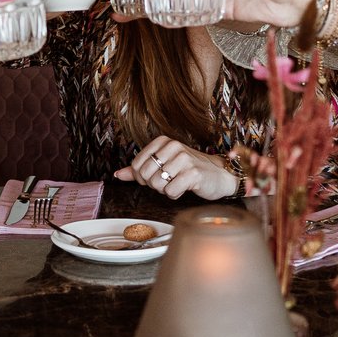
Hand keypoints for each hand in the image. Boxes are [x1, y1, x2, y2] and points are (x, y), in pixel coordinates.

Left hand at [116, 136, 239, 200]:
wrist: (219, 175)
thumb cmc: (189, 170)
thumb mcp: (163, 164)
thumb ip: (139, 169)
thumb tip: (118, 174)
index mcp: (163, 141)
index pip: (136, 164)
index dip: (141, 177)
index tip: (155, 177)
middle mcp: (173, 146)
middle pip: (145, 175)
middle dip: (154, 185)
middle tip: (168, 182)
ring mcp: (184, 159)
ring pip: (157, 184)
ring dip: (165, 190)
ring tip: (177, 183)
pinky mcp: (193, 173)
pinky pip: (171, 191)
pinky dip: (175, 195)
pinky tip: (185, 188)